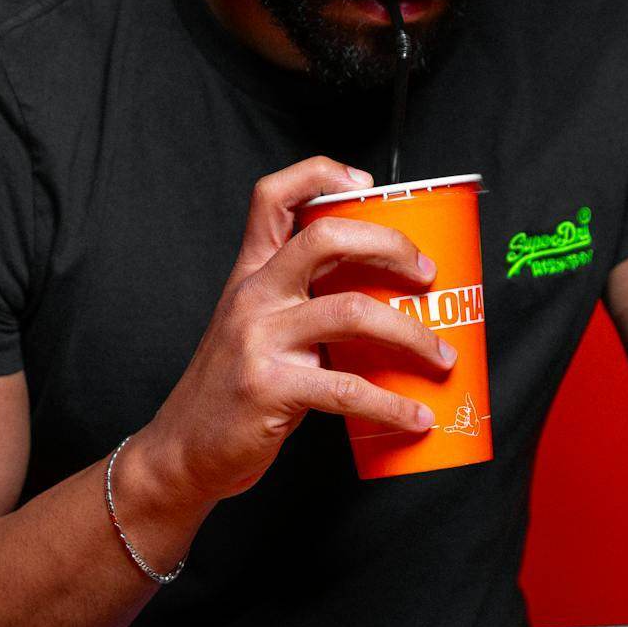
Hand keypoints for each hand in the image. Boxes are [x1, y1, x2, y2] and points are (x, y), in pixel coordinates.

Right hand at [142, 156, 452, 503]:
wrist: (183, 451)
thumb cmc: (232, 393)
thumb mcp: (253, 332)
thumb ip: (301, 309)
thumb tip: (384, 307)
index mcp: (251, 275)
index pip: (274, 198)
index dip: (321, 175)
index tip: (369, 185)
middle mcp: (254, 297)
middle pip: (327, 238)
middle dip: (391, 248)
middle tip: (428, 275)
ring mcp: (260, 340)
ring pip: (352, 312)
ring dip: (412, 335)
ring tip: (443, 357)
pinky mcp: (270, 388)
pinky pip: (348, 389)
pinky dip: (392, 405)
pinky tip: (417, 417)